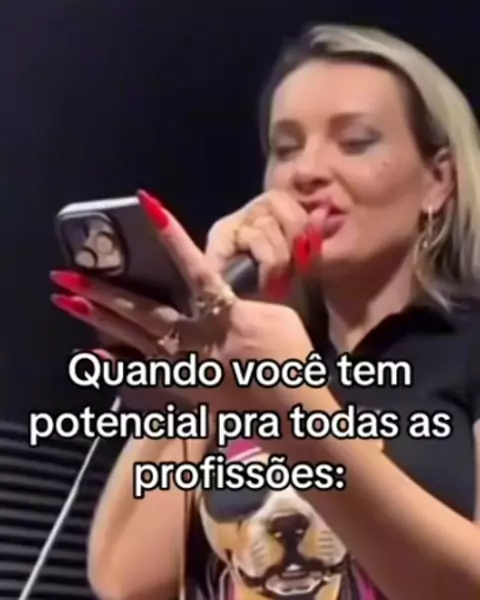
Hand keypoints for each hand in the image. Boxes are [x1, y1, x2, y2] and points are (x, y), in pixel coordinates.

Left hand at [50, 191, 318, 411]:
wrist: (290, 414)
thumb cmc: (292, 362)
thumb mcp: (278, 318)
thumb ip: (242, 304)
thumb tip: (219, 300)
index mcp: (223, 314)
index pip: (193, 267)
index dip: (170, 234)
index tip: (146, 204)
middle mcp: (194, 338)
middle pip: (141, 309)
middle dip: (101, 291)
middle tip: (63, 276)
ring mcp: (182, 366)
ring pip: (132, 337)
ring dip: (98, 318)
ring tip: (65, 302)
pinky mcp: (179, 387)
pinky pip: (141, 372)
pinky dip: (115, 362)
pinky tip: (91, 352)